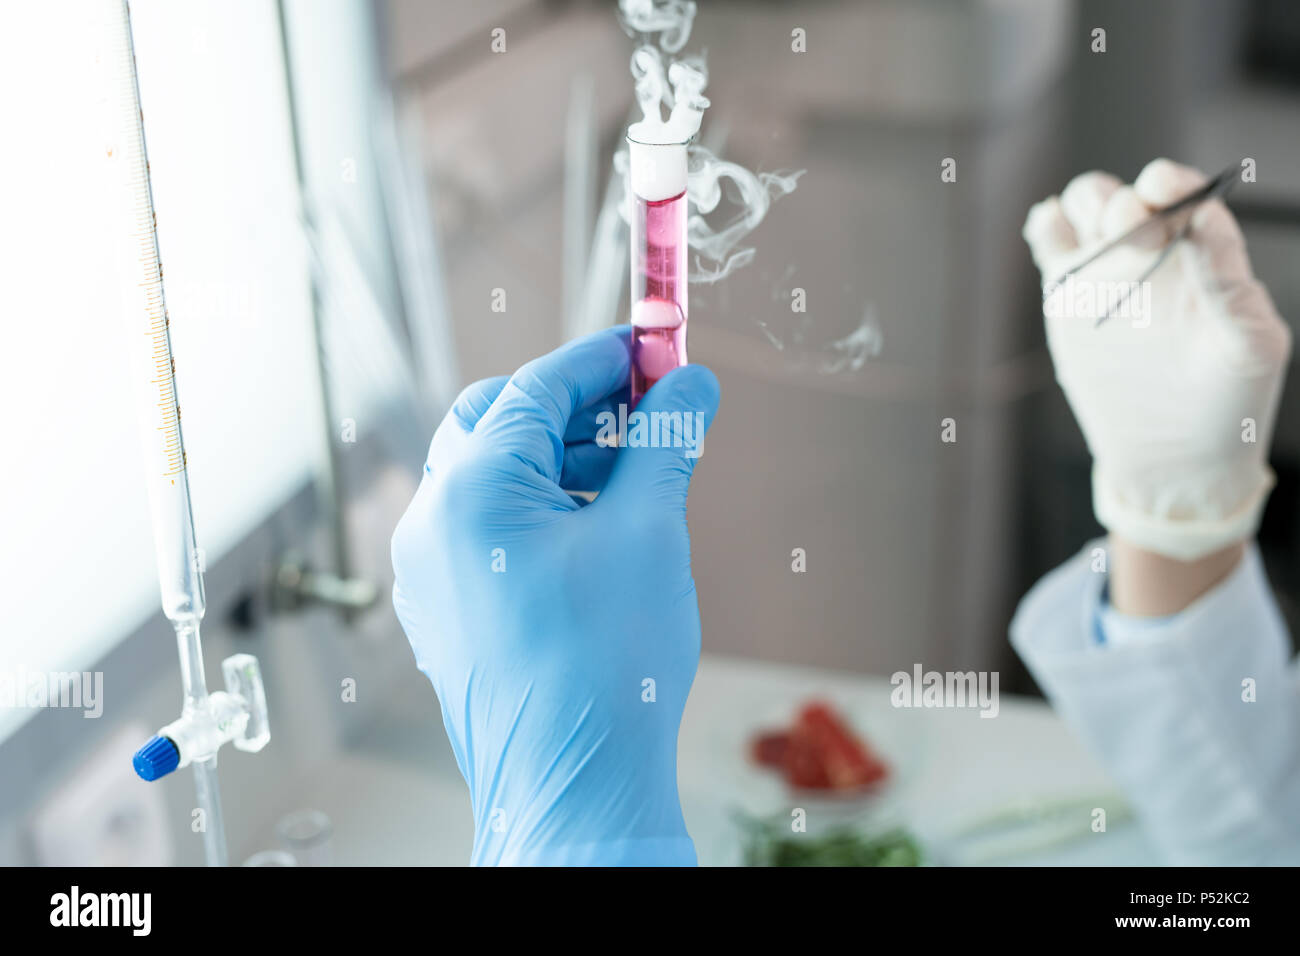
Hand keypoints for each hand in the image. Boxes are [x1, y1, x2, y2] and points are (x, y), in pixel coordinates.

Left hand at [391, 327, 719, 864]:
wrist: (571, 781)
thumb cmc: (605, 661)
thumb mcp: (647, 532)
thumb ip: (664, 443)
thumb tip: (691, 385)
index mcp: (472, 488)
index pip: (538, 386)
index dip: (605, 359)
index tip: (658, 347)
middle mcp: (433, 520)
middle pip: (500, 420)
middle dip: (575, 407)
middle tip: (644, 411)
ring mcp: (431, 568)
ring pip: (493, 476)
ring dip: (561, 459)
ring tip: (632, 476)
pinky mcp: (447, 606)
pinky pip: (485, 527)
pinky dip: (539, 508)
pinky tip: (596, 530)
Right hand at [1023, 158, 1290, 561]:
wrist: (1173, 460)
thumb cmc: (1227, 404)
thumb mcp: (1248, 345)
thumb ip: (1229, 281)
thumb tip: (1204, 220)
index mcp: (1204, 257)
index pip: (1183, 198)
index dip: (1170, 184)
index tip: (1161, 190)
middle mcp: (1154, 256)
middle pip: (1125, 196)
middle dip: (1124, 203)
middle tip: (1133, 235)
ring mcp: (1108, 275)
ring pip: (1086, 208)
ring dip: (1086, 206)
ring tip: (1097, 238)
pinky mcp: (1068, 300)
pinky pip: (1050, 246)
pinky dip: (1045, 226)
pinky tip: (1048, 230)